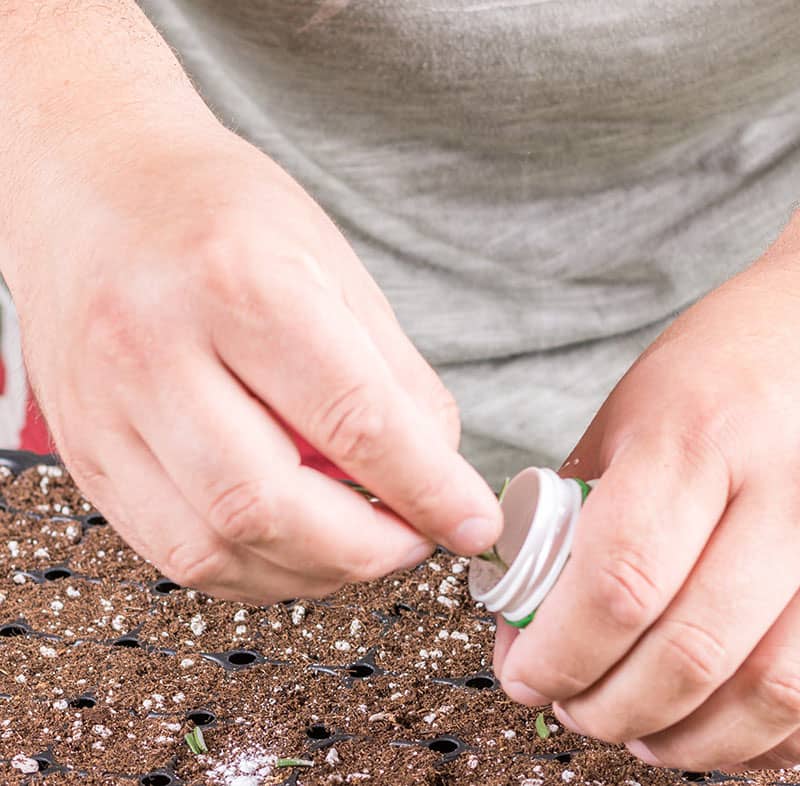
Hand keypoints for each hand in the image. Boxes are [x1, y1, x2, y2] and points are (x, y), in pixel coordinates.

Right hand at [8, 118, 500, 603]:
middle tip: (415, 539)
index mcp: (234, 282)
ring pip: (216, 548)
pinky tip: (295, 545)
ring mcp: (106, 412)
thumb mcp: (328, 261)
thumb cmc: (219, 213)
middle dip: (368, 550)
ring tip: (360, 544)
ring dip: (312, 571)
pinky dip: (254, 569)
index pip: (353, 419)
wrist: (94, 190)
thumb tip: (438, 473)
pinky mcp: (88, 455)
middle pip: (270, 505)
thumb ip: (392, 374)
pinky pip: (175, 554)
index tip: (474, 523)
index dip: (429, 489)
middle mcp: (153, 351)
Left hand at [494, 213, 799, 770]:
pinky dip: (764, 736)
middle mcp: (778, 490)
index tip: (524, 675)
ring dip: (688, 740)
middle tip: (571, 710)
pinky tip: (714, 730)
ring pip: (770, 690)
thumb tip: (529, 608)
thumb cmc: (711, 371)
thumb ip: (578, 511)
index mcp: (690, 440)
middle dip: (611, 706)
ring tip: (635, 731)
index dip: (561, 651)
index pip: (618, 578)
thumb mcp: (626, 419)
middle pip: (688, 649)